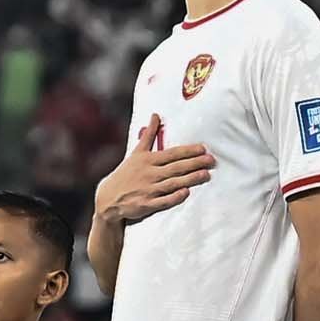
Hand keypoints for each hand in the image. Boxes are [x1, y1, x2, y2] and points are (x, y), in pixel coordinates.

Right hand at [91, 117, 212, 233]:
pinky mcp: (146, 205)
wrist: (108, 198)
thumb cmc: (126, 174)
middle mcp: (149, 173)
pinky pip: (163, 201)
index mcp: (147, 160)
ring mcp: (148, 190)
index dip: (188, 151)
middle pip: (175, 167)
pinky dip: (174, 197)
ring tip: (206, 175)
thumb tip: (156, 115)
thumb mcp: (136, 153)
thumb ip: (148, 135)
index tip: (203, 148)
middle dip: (194, 163)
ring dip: (190, 179)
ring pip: (173, 183)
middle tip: (211, 160)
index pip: (172, 153)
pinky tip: (186, 193)